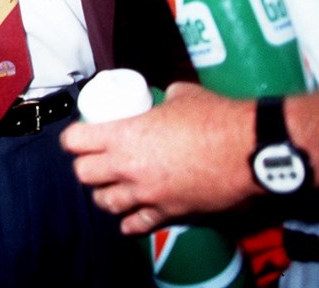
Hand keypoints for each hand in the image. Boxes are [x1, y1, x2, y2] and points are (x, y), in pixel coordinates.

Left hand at [60, 83, 257, 233]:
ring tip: (111, 185)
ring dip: (105, 194)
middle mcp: (127, 167)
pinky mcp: (168, 213)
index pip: (76, 142)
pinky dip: (131, 221)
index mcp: (123, 134)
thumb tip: (166, 98)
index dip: (72, 138)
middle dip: (85, 166)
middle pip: (84, 175)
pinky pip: (137, 225)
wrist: (246, 150)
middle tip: (94, 158)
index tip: (77, 136)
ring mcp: (146, 193)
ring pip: (106, 203)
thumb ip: (164, 98)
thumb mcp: (180, 95)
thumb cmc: (212, 117)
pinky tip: (130, 217)